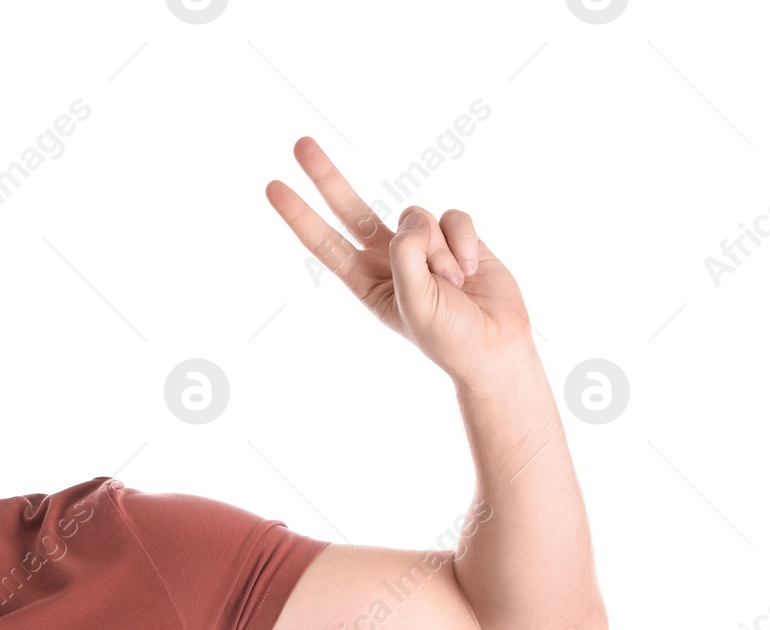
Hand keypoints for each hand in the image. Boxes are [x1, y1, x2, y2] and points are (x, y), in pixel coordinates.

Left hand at [267, 136, 534, 385]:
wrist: (496, 344)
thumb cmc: (448, 335)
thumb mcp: (412, 302)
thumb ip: (405, 256)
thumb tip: (412, 218)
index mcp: (366, 281)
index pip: (326, 243)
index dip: (300, 216)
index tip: (273, 187)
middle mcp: (388, 258)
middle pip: (352, 210)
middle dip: (327, 177)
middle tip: (300, 144)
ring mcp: (422, 244)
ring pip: (418, 217)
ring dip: (439, 251)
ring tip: (454, 284)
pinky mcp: (455, 235)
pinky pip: (454, 217)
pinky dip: (464, 243)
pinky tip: (472, 271)